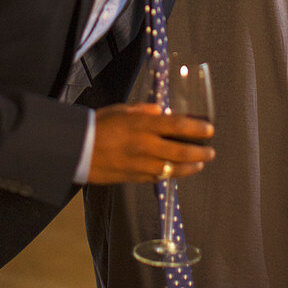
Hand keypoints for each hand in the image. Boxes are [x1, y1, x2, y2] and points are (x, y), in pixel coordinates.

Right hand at [88, 103, 214, 184]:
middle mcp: (145, 145)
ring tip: (200, 164)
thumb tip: (161, 111)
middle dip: (199, 152)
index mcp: (142, 125)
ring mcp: (140, 164)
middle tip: (211, 152)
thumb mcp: (121, 110)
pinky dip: (171, 174)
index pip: (177, 125)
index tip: (209, 129)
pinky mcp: (134, 177)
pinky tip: (177, 172)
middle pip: (180, 150)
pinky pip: (158, 177)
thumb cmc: (98, 124)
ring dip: (190, 166)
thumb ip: (143, 111)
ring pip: (173, 168)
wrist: (77, 149)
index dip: (196, 127)